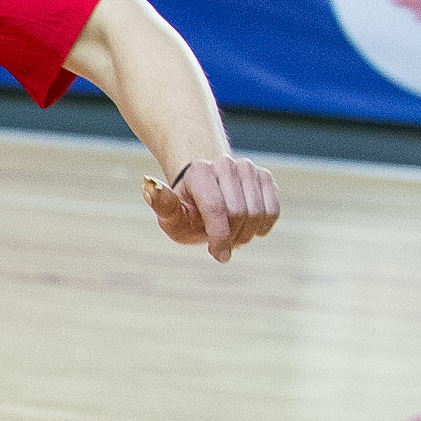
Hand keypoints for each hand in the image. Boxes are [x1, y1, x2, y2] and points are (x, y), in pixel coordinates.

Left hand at [142, 158, 280, 262]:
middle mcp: (224, 164)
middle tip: (219, 241)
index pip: (216, 208)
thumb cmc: (185, 211)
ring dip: (246, 233)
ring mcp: (247, 168)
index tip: (219, 256)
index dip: (220, 236)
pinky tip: (248, 227)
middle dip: (230, 235)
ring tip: (230, 233)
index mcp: (199, 171)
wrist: (204, 196)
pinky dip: (262, 226)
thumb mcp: (170, 215)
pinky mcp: (264, 177)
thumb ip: (162, 204)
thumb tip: (148, 183)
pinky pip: (272, 211)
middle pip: (239, 213)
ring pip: (258, 213)